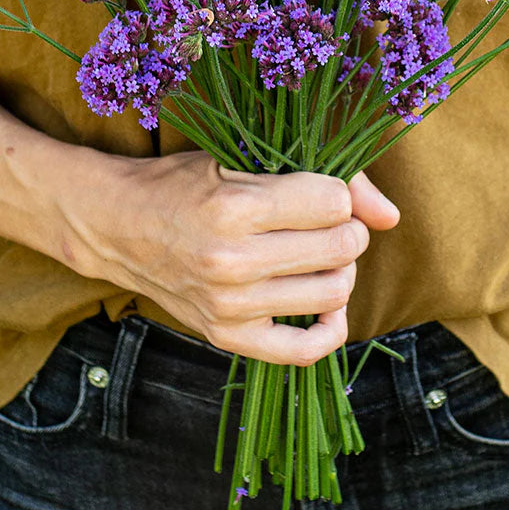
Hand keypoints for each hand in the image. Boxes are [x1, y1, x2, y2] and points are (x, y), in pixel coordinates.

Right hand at [59, 150, 398, 365]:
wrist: (117, 225)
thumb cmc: (182, 183)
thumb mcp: (241, 159)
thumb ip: (322, 179)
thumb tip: (391, 217)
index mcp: (234, 207)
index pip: (333, 202)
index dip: (336, 193)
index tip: (317, 191)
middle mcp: (232, 262)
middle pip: (341, 247)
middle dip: (347, 229)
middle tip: (324, 222)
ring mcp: (229, 306)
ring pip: (333, 293)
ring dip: (340, 269)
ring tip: (319, 255)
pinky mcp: (226, 336)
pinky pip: (304, 351)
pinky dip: (329, 328)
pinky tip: (324, 303)